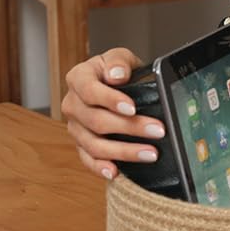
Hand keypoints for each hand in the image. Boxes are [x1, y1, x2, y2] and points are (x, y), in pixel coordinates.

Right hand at [60, 47, 162, 179]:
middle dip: (129, 128)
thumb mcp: (120, 57)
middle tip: (157, 131)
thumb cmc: (117, 71)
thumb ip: (119, 62)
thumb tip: (117, 75)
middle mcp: (72, 104)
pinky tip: (116, 172)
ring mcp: (75, 127)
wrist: (114, 85)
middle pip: (96, 121)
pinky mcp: (81, 144)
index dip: (110, 100)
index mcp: (78, 78)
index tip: (132, 107)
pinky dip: (100, 168)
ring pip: (94, 144)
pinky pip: (87, 160)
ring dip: (124, 152)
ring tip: (150, 153)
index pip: (89, 91)